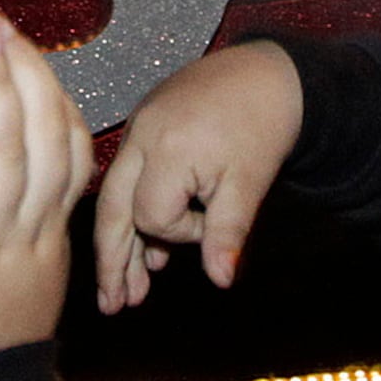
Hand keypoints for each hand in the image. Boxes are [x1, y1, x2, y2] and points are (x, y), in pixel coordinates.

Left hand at [0, 12, 92, 378]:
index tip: (25, 49)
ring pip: (5, 164)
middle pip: (44, 147)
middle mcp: (25, 241)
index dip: (50, 98)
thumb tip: (3, 171)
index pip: (69, 156)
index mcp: (46, 243)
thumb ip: (18, 229)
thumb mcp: (16, 285)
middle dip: (24, 77)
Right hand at [91, 39, 301, 311]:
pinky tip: (148, 245)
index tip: (212, 222)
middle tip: (113, 307)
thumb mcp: (249, 184)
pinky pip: (128, 175)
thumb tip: (220, 281)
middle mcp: (141, 135)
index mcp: (167, 148)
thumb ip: (227, 232)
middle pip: (111, 207)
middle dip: (112, 260)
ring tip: (128, 292)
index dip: (181, 234)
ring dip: (121, 243)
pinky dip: (133, 211)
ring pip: (115, 194)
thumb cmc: (262, 126)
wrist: (268, 73)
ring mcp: (138, 127)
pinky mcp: (144, 124)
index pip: (152, 215)